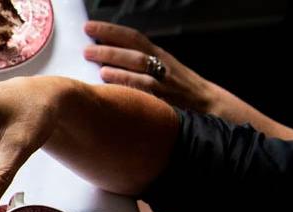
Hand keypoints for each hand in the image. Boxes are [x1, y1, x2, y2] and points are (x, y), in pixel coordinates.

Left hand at [82, 21, 216, 113]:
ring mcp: (163, 82)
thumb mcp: (160, 66)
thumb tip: (102, 53)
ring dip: (119, 69)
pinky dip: (130, 89)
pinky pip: (145, 92)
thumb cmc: (176, 85)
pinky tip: (114, 91)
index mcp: (158, 54)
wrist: (205, 104)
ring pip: (141, 72)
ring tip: (99, 69)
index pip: (133, 37)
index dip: (110, 30)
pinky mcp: (164, 100)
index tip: (89, 27)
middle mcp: (161, 65)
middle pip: (134, 53)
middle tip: (86, 50)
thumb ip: (135, 60)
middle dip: (110, 50)